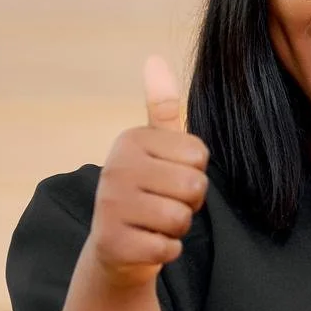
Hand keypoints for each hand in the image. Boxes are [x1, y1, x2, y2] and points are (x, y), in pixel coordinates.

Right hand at [88, 55, 209, 286]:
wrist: (115, 248)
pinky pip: (168, 248)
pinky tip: (147, 244)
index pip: (198, 154)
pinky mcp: (114, 243)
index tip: (170, 179)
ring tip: (155, 224)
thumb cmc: (146, 192)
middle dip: (189, 203)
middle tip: (165, 205)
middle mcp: (115, 168)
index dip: (195, 173)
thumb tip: (154, 59)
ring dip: (177, 229)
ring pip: (181, 218)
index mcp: (131, 140)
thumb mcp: (155, 149)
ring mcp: (111, 206)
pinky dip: (166, 251)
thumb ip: (162, 109)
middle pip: (194, 186)